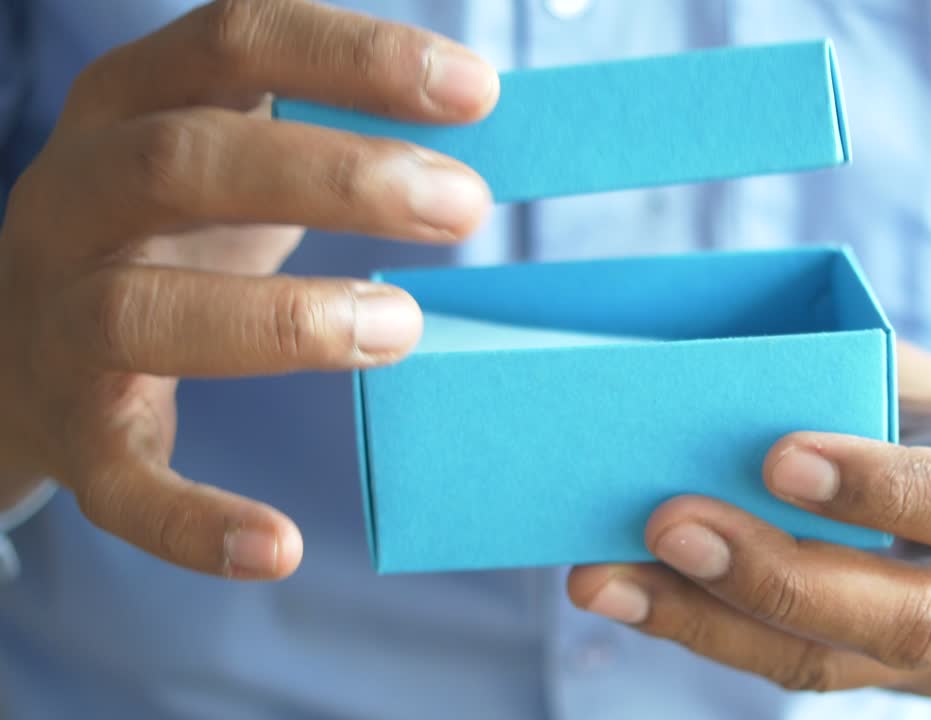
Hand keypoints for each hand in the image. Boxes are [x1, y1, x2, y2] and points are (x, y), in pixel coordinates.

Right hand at [0, 0, 497, 578]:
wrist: (20, 344)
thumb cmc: (170, 229)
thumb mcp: (229, 148)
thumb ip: (319, 119)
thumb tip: (479, 106)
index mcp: (128, 105)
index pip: (234, 37)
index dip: (354, 55)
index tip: (477, 92)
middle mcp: (73, 197)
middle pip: (184, 162)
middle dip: (334, 176)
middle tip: (465, 204)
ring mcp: (59, 318)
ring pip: (138, 310)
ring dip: (278, 319)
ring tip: (403, 328)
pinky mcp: (73, 431)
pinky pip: (118, 481)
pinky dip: (191, 520)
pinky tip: (278, 546)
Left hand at [569, 342, 930, 695]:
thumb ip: (866, 382)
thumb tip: (720, 372)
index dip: (886, 488)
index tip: (779, 456)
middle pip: (910, 619)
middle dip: (778, 577)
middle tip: (668, 523)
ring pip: (834, 664)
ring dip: (709, 622)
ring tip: (607, 580)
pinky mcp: (894, 681)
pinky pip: (799, 667)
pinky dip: (708, 630)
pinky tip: (635, 595)